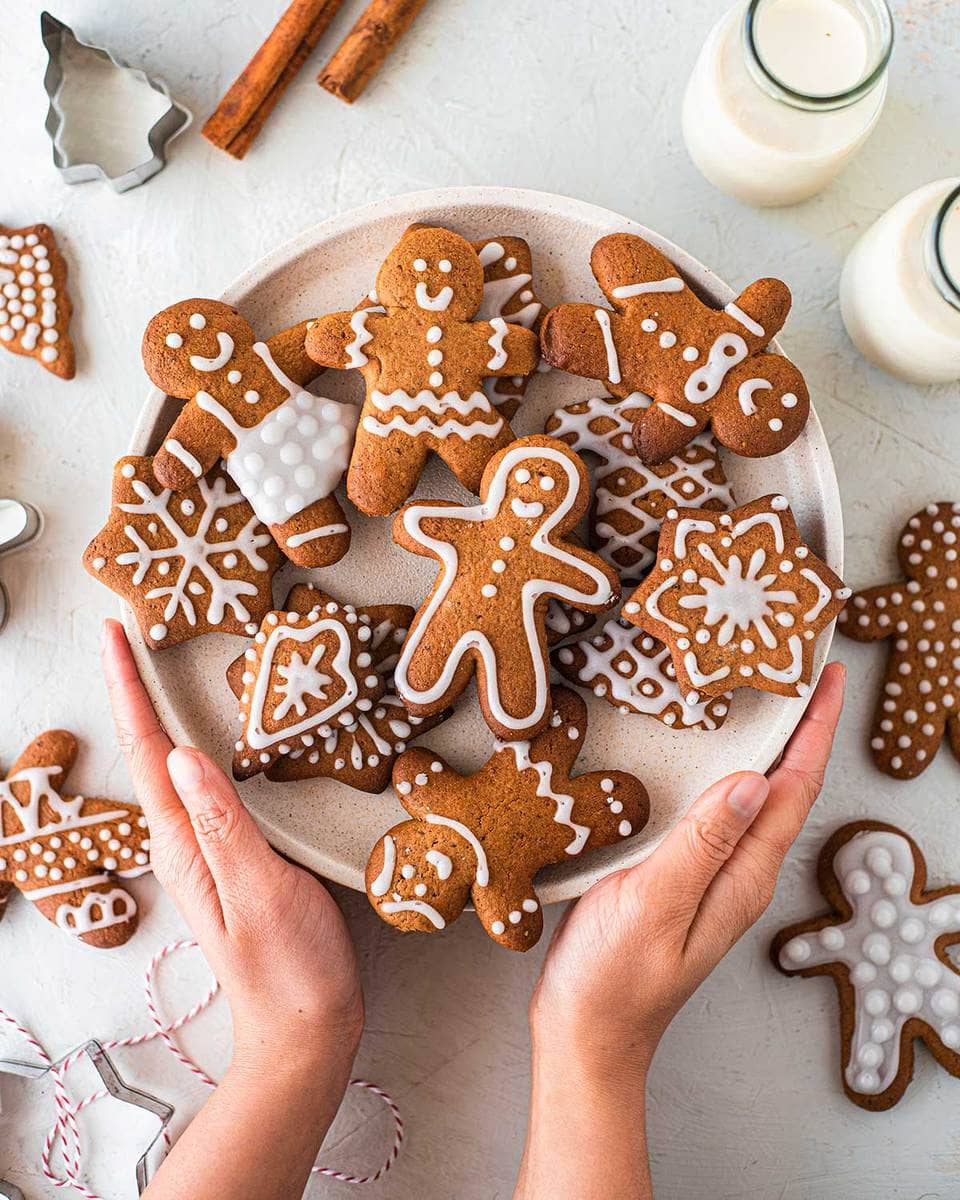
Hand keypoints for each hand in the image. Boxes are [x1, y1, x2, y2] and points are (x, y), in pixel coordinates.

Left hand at [100, 619, 362, 1068]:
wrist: (306, 1026)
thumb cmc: (288, 966)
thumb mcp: (259, 889)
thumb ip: (221, 823)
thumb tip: (182, 754)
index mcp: (182, 844)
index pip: (147, 752)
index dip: (129, 688)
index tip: (114, 634)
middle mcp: (185, 840)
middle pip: (151, 750)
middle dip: (135, 688)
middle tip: (129, 633)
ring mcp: (209, 848)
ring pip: (179, 765)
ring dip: (165, 711)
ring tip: (162, 664)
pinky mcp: (237, 853)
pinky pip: (212, 785)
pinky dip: (207, 744)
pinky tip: (224, 733)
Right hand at [516, 662, 844, 1199]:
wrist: (585, 1033)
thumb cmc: (615, 980)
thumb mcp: (655, 905)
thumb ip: (702, 845)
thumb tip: (752, 781)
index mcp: (743, 875)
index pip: (794, 789)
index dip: (816, 729)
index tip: (828, 675)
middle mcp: (736, 869)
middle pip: (781, 784)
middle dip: (798, 723)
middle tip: (794, 664)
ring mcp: (707, 870)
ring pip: (745, 791)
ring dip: (759, 739)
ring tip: (755, 688)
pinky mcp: (675, 869)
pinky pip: (708, 805)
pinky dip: (713, 764)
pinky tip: (691, 745)